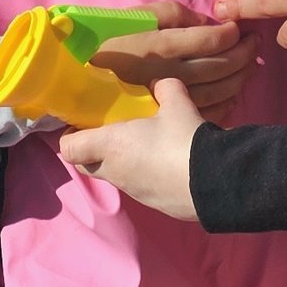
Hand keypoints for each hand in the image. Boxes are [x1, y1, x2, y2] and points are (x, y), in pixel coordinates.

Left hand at [62, 80, 207, 219]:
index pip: (69, 149)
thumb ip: (165, 89)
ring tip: (146, 145)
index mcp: (111, 146)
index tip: (84, 123)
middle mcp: (115, 172)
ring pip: (115, 176)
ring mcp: (133, 192)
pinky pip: (139, 187)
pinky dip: (145, 175)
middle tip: (112, 131)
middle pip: (86, 166)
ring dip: (122, 162)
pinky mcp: (153, 204)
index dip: (71, 136)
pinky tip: (167, 163)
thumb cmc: (185, 139)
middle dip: (92, 150)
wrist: (217, 181)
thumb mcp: (178, 104)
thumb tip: (160, 82)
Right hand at [88, 6, 255, 125]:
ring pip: (216, 92)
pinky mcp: (166, 118)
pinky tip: (233, 92)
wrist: (79, 76)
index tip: (240, 28)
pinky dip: (226, 103)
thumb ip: (176, 14)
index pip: (209, 40)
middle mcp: (165, 75)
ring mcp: (166, 101)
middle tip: (254, 43)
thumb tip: (210, 22)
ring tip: (249, 65)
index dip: (232, 34)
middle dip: (243, 54)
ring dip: (239, 77)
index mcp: (159, 46)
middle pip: (218, 67)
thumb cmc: (113, 38)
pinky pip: (204, 113)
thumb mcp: (141, 15)